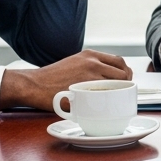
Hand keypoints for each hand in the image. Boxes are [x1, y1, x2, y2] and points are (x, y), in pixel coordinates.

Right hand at [0, 49, 131, 110]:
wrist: (33, 84)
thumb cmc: (52, 79)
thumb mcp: (74, 64)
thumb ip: (90, 69)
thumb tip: (107, 80)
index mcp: (90, 55)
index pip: (118, 61)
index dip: (125, 72)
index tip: (126, 81)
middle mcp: (93, 62)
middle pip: (122, 71)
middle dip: (127, 83)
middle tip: (124, 93)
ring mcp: (90, 75)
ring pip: (118, 83)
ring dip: (121, 92)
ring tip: (117, 100)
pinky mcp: (84, 89)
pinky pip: (106, 94)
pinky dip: (111, 99)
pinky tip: (108, 105)